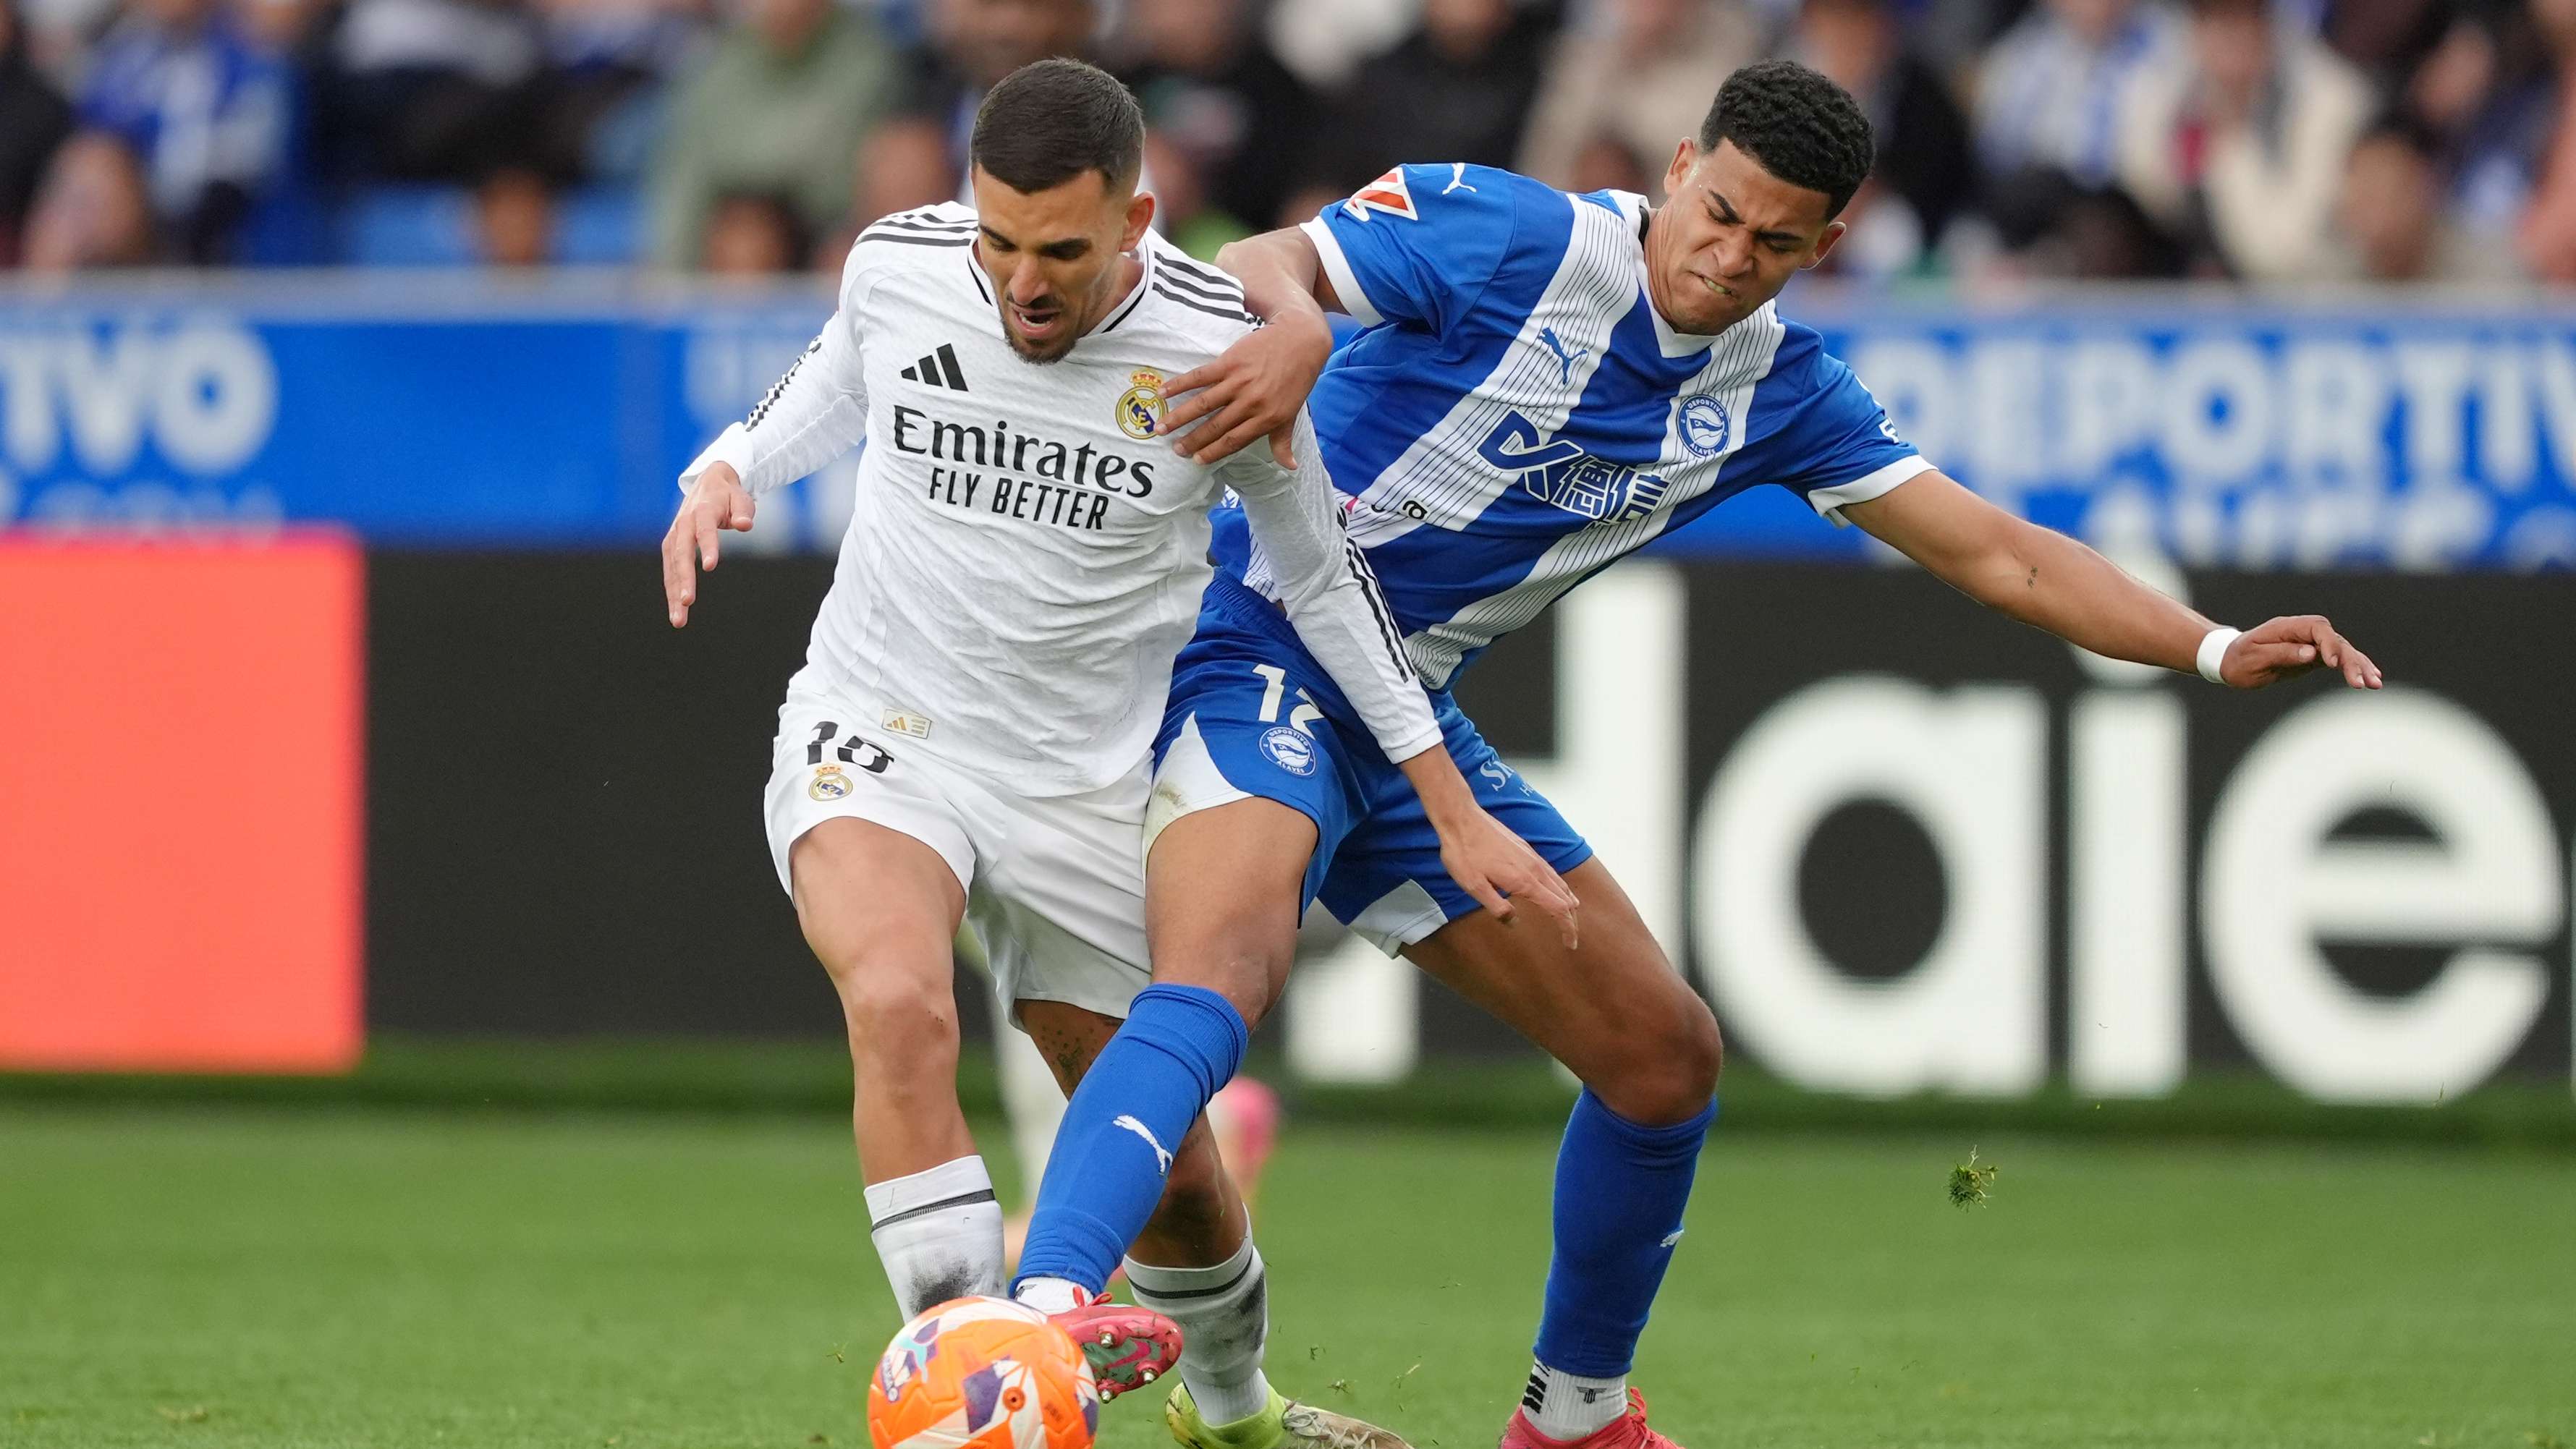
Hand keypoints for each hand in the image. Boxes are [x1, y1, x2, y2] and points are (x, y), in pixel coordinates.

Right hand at [662, 463, 754, 627]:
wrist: (709, 482)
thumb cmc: (729, 495)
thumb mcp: (741, 499)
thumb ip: (743, 511)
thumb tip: (745, 525)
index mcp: (702, 511)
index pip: (705, 531)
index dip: (708, 547)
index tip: (710, 567)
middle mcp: (684, 524)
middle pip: (681, 554)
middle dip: (684, 580)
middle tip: (687, 603)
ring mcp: (675, 536)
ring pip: (672, 567)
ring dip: (673, 593)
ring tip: (679, 619)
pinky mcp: (671, 545)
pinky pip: (670, 570)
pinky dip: (672, 590)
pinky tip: (676, 611)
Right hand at [1156, 309, 1332, 467]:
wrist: (1300, 339)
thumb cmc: (1297, 378)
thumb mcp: (1293, 412)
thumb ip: (1283, 440)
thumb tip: (1289, 467)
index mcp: (1266, 418)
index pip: (1233, 441)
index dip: (1213, 452)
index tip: (1196, 460)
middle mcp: (1251, 402)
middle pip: (1215, 426)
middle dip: (1192, 440)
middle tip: (1174, 449)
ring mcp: (1239, 382)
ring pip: (1203, 404)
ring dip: (1179, 417)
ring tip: (1161, 427)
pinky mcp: (1230, 362)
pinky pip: (1200, 376)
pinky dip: (1180, 384)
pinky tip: (1163, 392)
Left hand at [1435, 805, 1581, 948]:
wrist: (1462, 818)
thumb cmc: (1464, 853)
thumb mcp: (1474, 886)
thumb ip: (1496, 907)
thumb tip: (1514, 923)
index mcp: (1525, 881)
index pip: (1558, 909)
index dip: (1568, 928)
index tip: (1571, 943)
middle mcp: (1534, 868)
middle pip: (1564, 897)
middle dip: (1571, 919)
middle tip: (1570, 937)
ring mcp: (1532, 857)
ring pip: (1560, 883)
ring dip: (1567, 902)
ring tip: (1570, 916)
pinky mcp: (1526, 849)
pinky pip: (1550, 872)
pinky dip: (1559, 886)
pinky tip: (1553, 889)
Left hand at [2221, 615, 2382, 689]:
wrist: (2229, 660)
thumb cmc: (2239, 659)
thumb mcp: (2255, 658)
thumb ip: (2282, 654)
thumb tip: (2311, 653)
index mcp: (2288, 627)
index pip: (2318, 629)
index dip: (2329, 645)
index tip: (2333, 665)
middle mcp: (2303, 632)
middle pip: (2335, 641)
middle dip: (2351, 661)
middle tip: (2363, 682)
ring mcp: (2312, 643)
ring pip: (2342, 651)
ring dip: (2360, 666)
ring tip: (2375, 684)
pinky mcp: (2315, 656)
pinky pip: (2339, 660)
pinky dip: (2354, 668)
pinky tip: (2372, 678)